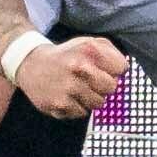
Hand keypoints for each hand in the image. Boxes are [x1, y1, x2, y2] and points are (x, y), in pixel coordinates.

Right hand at [12, 32, 137, 122]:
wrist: (32, 64)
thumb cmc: (66, 55)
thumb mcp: (87, 43)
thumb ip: (110, 52)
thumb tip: (125, 69)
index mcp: (89, 50)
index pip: (120, 69)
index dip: (114, 70)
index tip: (106, 70)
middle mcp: (79, 68)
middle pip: (111, 88)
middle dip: (104, 86)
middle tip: (91, 81)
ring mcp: (69, 88)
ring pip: (98, 104)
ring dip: (92, 98)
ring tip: (79, 89)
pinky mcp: (59, 104)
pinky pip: (82, 113)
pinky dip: (78, 107)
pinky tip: (68, 96)